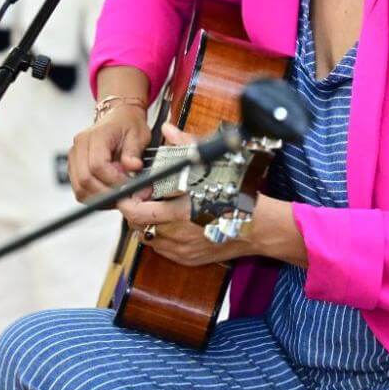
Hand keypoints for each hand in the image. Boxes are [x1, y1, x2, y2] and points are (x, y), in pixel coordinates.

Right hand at [67, 101, 150, 200]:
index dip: (114, 180)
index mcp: (94, 136)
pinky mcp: (74, 169)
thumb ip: (134, 151)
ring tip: (121, 196)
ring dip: (102, 199)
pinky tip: (112, 195)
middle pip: (85, 180)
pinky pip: (81, 191)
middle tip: (128, 196)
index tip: (131, 185)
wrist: (118, 118)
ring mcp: (74, 159)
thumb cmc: (128, 125)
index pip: (97, 165)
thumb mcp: (138, 134)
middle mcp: (78, 147)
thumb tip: (133, 167)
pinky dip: (96, 198)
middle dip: (108, 193)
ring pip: (80, 189)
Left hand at [120, 125, 246, 266]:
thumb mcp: (212, 166)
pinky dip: (161, 236)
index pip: (135, 212)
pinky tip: (172, 223)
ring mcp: (181, 250)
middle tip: (145, 196)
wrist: (260, 227)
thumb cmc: (237, 196)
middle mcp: (177, 236)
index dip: (128, 201)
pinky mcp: (187, 259)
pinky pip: (162, 250)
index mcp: (180, 213)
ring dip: (147, 224)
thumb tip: (169, 130)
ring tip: (159, 209)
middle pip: (137, 226)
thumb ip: (186, 146)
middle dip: (136, 210)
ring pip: (148, 238)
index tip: (134, 190)